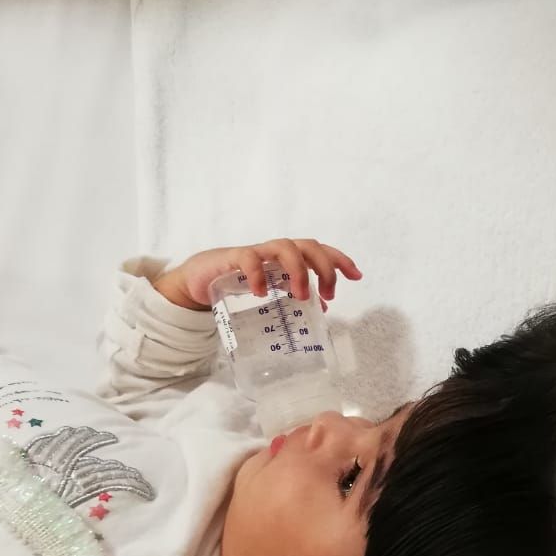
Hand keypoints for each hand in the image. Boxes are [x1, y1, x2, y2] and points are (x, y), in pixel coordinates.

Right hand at [152, 237, 361, 310]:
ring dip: (298, 271)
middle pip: (308, 245)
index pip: (319, 251)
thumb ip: (295, 296)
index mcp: (288, 259)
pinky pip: (248, 258)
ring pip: (284, 247)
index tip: (356, 276)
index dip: (340, 260)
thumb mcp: (273, 293)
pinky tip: (261, 292)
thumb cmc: (240, 283)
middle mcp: (275, 251)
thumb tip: (322, 309)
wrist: (199, 279)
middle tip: (327, 294)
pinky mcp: (232, 258)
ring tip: (298, 296)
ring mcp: (255, 253)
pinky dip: (258, 274)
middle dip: (324, 267)